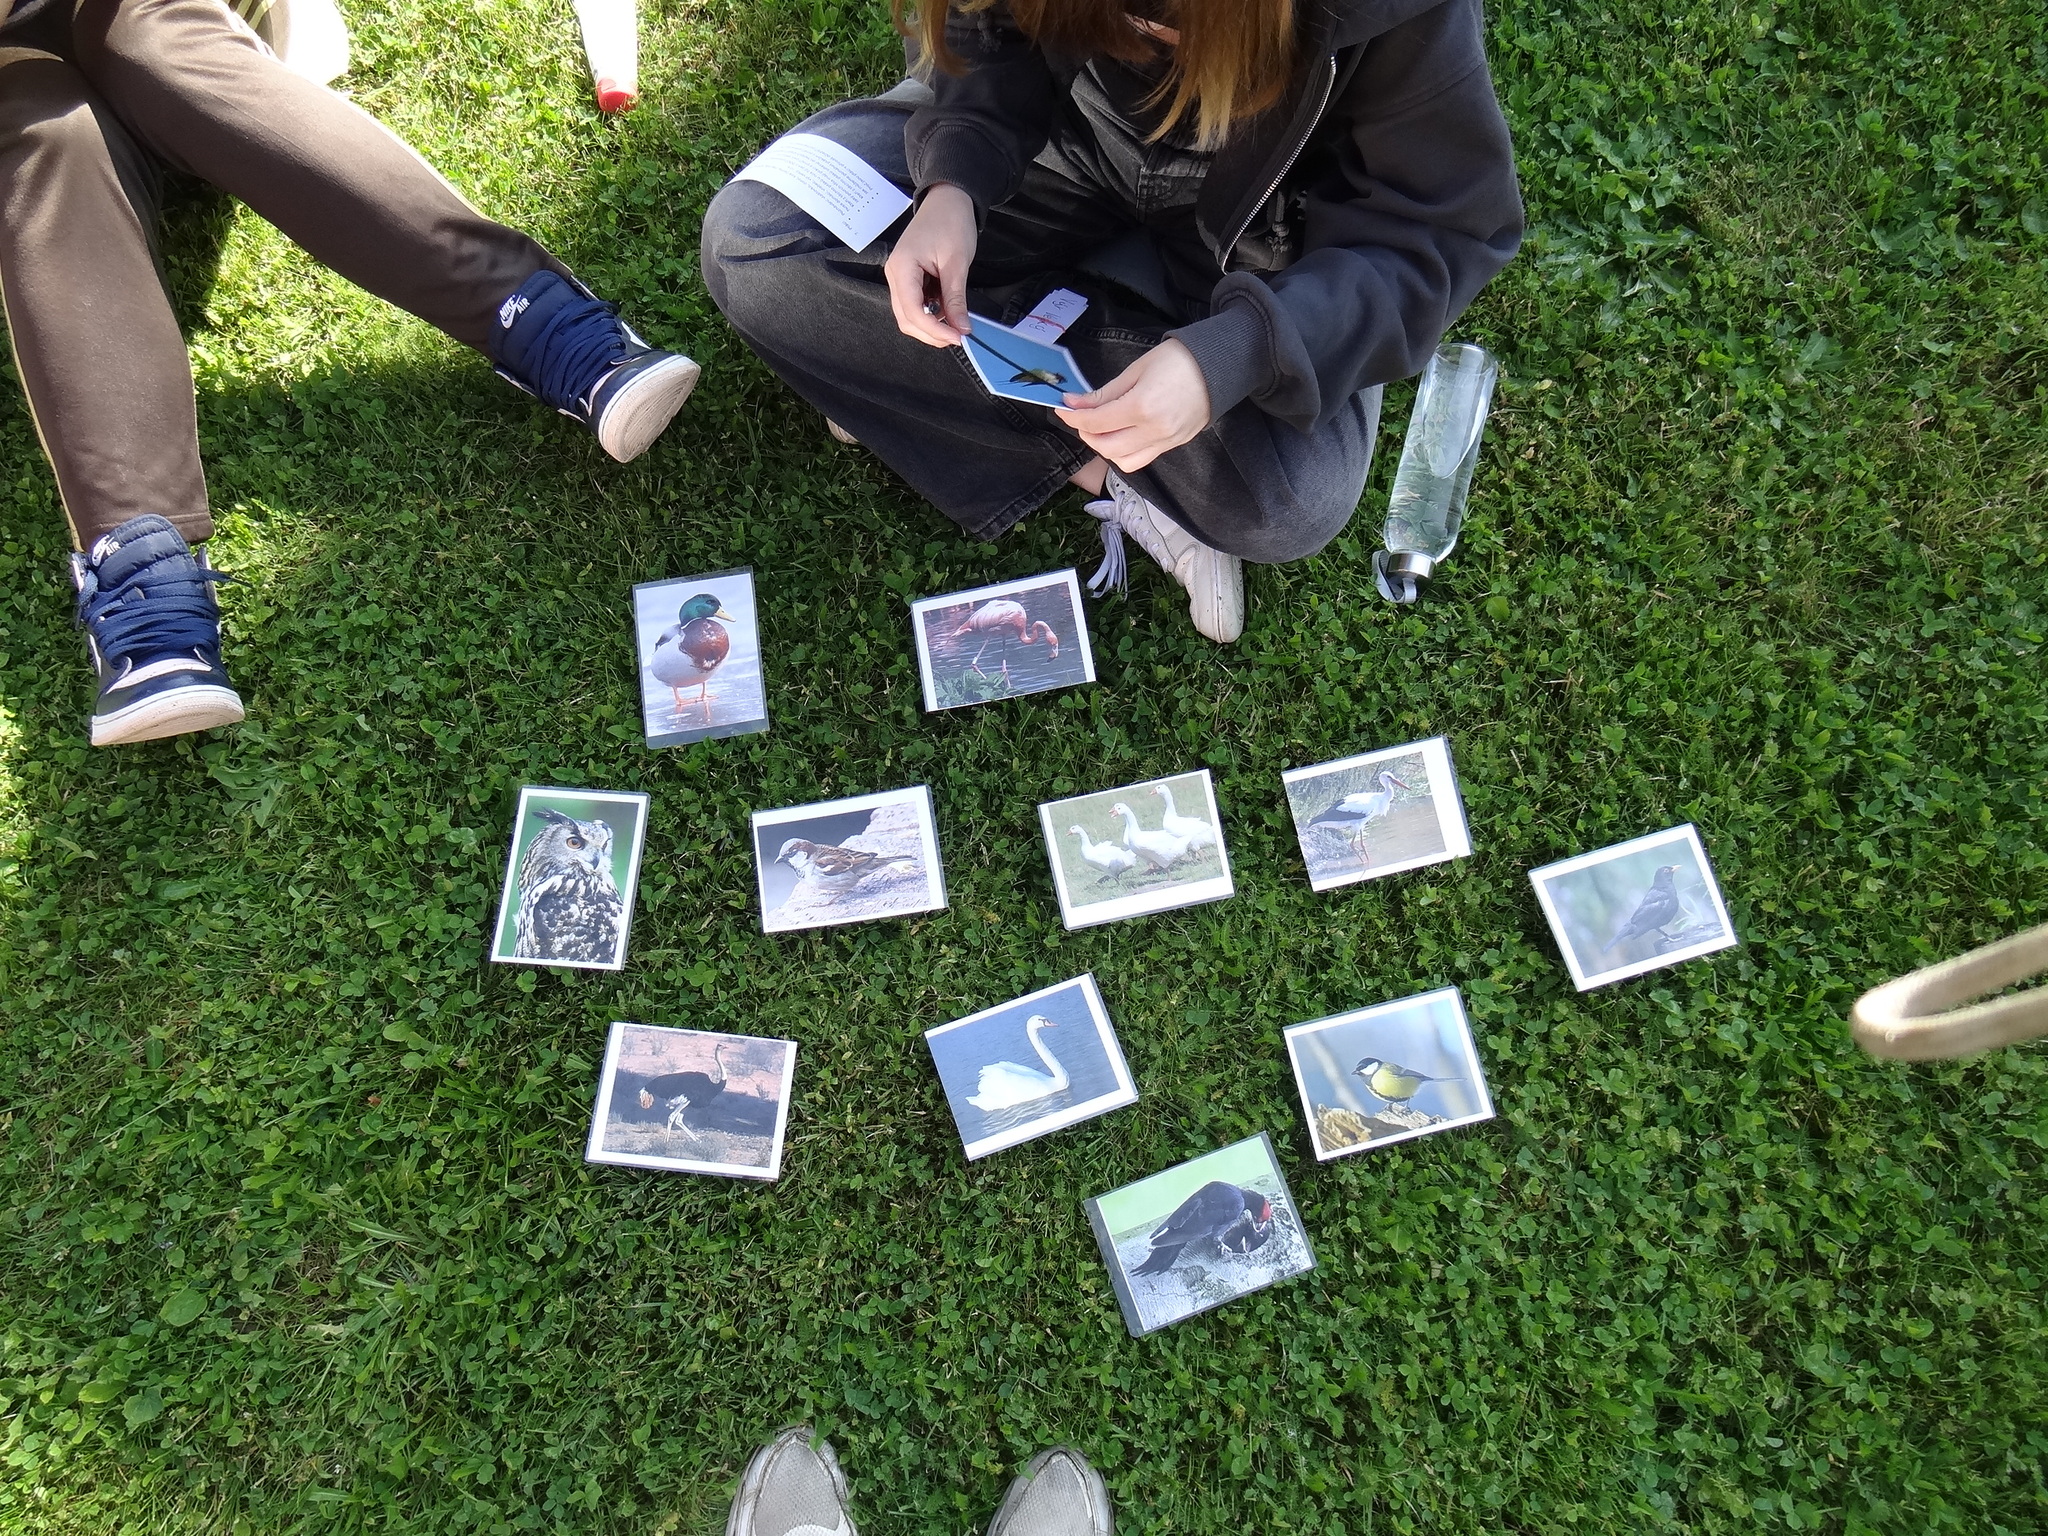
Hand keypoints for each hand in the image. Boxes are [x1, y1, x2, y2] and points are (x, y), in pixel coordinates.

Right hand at [883, 183, 977, 346]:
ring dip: (930, 325)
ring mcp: (899, 276)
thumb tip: (961, 328)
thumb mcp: (957, 263)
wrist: (948, 200)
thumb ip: (956, 298)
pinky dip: (930, 313)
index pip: (912, 311)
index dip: (934, 330)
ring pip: (909, 315)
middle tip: (957, 336)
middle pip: (906, 318)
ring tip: (954, 324)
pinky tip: (947, 311)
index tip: (957, 338)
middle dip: (931, 332)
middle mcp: (894, 274)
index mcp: (902, 266)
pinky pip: (915, 305)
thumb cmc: (950, 221)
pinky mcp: (908, 278)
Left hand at [1053, 339, 1212, 471]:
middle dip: (1086, 433)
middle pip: (1106, 447)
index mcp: (1142, 407)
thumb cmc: (1178, 360)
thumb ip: (1104, 393)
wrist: (1219, 367)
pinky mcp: (1173, 445)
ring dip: (1104, 447)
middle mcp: (1154, 430)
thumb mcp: (1136, 370)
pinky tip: (1120, 435)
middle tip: (1081, 416)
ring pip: (1122, 460)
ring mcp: (1165, 441)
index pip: (1096, 422)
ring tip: (1101, 427)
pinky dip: (1124, 453)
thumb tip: (1075, 403)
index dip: (1074, 416)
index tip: (1063, 407)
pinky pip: (1141, 459)